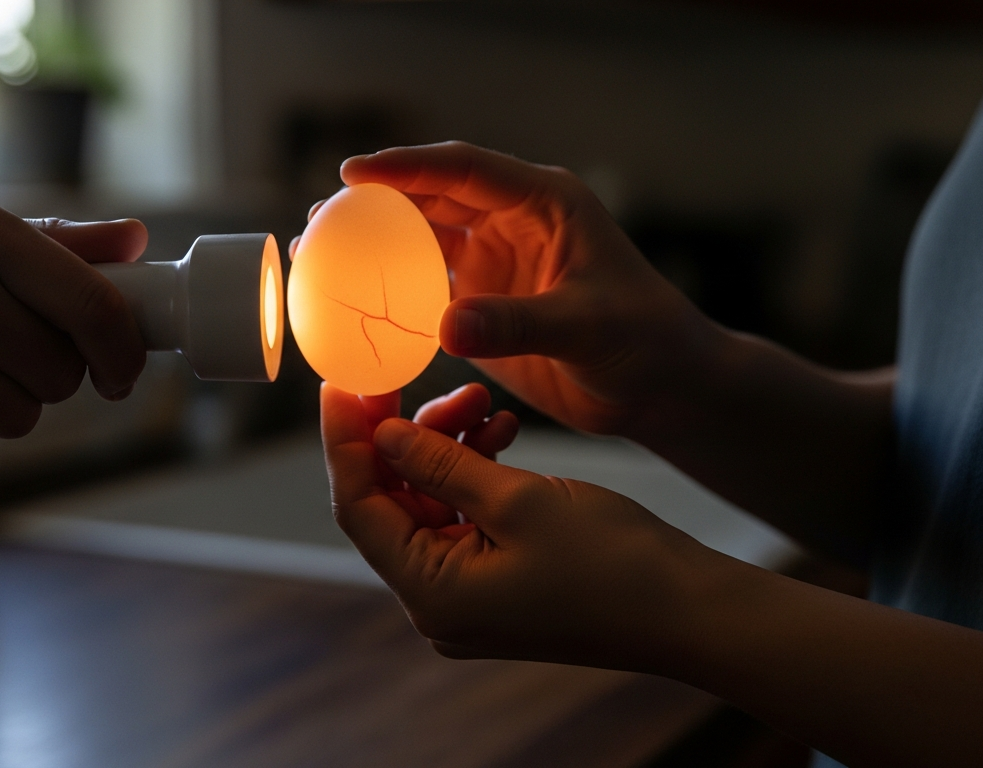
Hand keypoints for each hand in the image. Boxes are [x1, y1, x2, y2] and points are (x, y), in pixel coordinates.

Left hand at [321, 381, 712, 668]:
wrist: (687, 608)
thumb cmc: (612, 561)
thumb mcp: (516, 497)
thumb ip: (440, 462)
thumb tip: (380, 434)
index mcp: (432, 594)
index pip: (359, 507)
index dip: (346, 440)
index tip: (340, 382)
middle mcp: (439, 604)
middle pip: (393, 503)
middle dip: (405, 435)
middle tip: (408, 373)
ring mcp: (470, 597)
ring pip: (432, 503)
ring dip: (448, 446)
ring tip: (479, 397)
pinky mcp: (501, 582)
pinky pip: (468, 517)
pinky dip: (478, 471)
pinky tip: (503, 428)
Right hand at [331, 141, 715, 435]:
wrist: (661, 388)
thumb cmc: (645, 341)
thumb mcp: (587, 326)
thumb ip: (520, 323)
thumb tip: (448, 327)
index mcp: (544, 204)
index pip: (465, 170)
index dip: (408, 167)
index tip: (354, 174)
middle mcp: (514, 225)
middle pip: (432, 200)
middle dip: (375, 204)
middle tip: (320, 219)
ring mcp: (496, 266)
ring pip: (423, 242)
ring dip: (375, 247)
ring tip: (321, 254)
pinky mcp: (485, 308)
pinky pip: (427, 292)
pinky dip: (391, 295)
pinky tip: (353, 304)